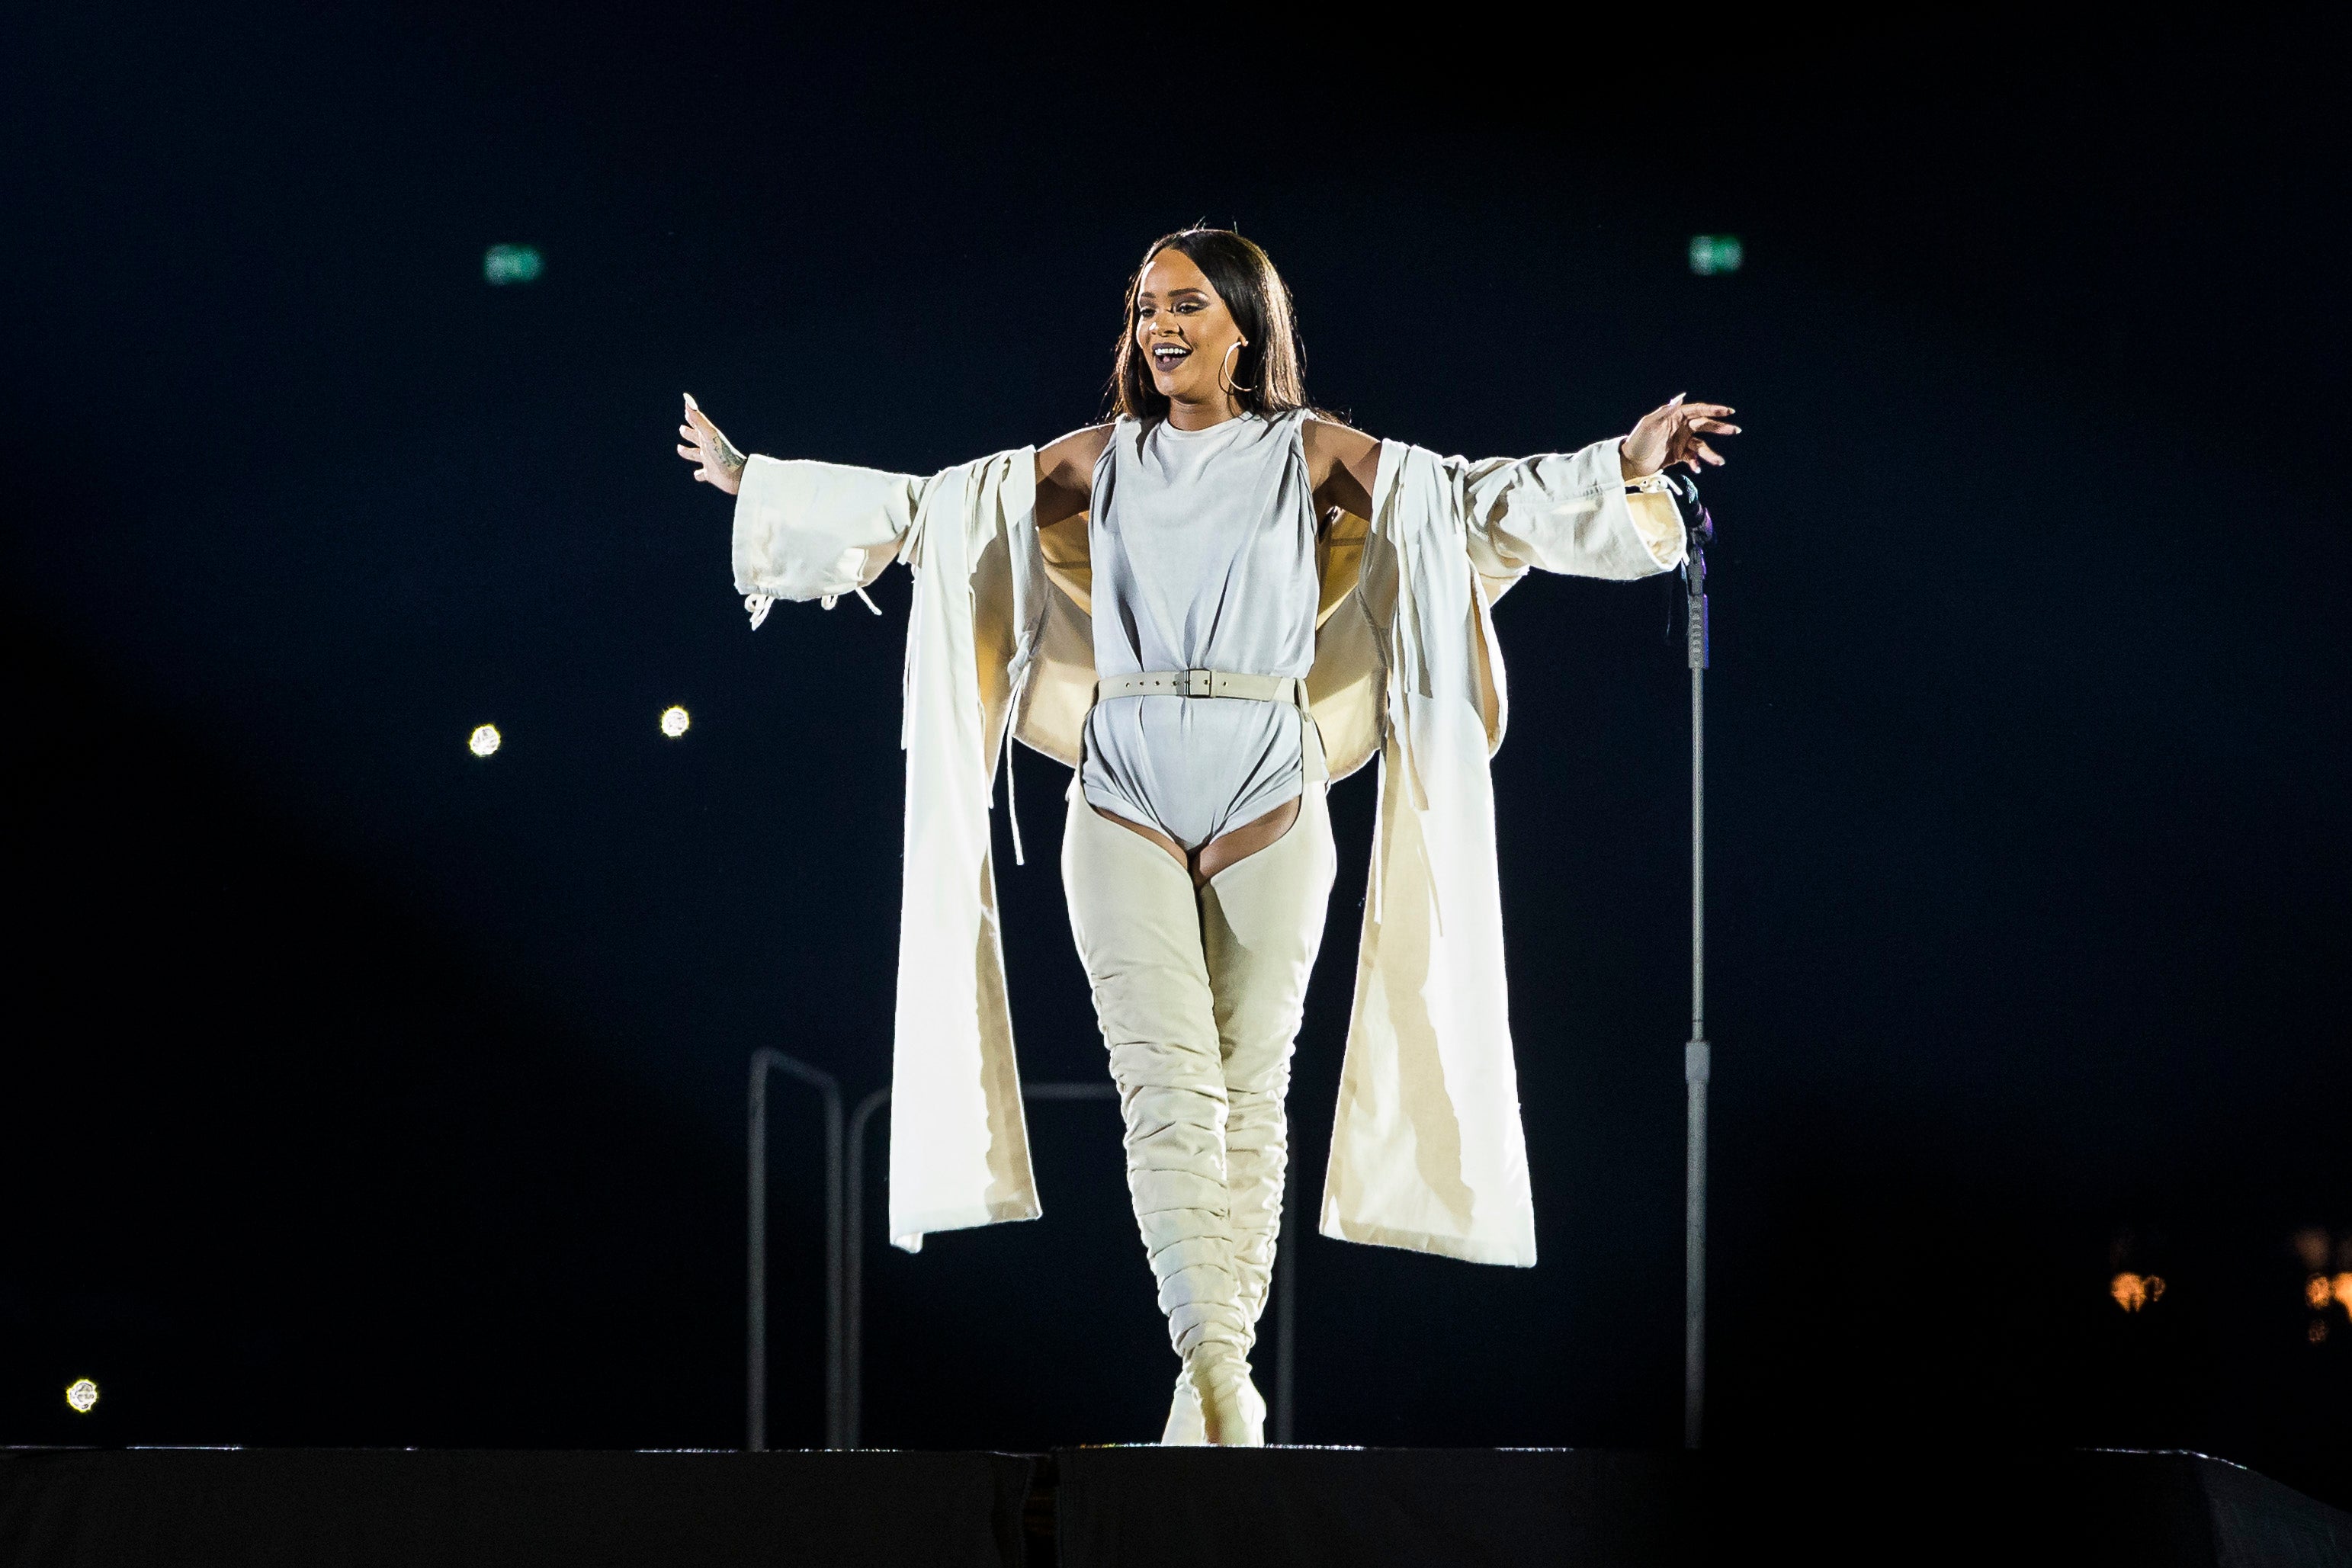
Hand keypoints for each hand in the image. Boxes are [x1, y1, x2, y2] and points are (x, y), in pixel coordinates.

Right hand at [677, 393, 746, 494]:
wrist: (737, 474)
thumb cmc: (723, 453)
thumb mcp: (709, 434)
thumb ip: (698, 419)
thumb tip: (687, 400)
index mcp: (707, 437)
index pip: (697, 424)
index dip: (691, 417)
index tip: (687, 411)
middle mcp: (707, 448)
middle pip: (695, 438)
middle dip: (688, 433)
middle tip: (682, 429)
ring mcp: (709, 461)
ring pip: (695, 455)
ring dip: (687, 452)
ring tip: (680, 449)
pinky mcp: (710, 474)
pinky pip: (702, 474)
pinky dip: (698, 474)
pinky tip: (697, 475)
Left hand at [1620, 394, 1738, 478]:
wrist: (1630, 462)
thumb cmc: (1637, 441)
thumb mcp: (1650, 424)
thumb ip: (1666, 411)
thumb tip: (1681, 396)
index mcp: (1675, 417)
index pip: (1698, 410)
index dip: (1714, 410)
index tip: (1729, 411)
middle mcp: (1680, 427)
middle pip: (1705, 425)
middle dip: (1721, 428)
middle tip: (1736, 430)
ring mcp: (1680, 442)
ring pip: (1701, 446)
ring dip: (1710, 454)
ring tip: (1720, 461)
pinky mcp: (1678, 455)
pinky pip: (1692, 458)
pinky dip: (1696, 463)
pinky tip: (1697, 469)